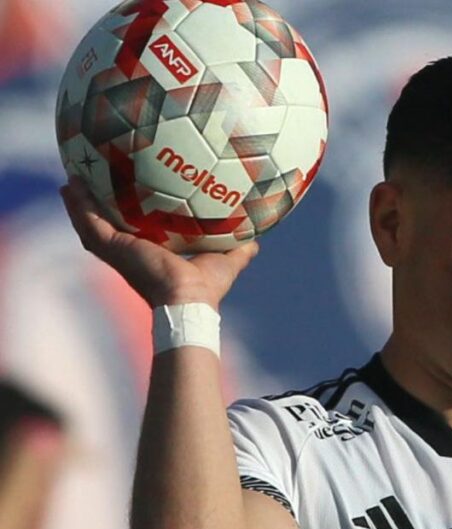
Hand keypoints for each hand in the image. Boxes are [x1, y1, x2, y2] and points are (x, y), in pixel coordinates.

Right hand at [60, 176, 258, 308]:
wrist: (189, 301)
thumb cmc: (207, 288)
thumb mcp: (226, 259)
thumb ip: (239, 247)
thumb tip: (256, 238)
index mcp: (152, 255)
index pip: (135, 232)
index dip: (128, 215)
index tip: (124, 196)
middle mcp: (131, 253)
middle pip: (107, 226)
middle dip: (96, 206)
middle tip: (87, 182)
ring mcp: (118, 252)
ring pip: (90, 223)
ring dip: (79, 203)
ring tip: (71, 179)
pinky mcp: (112, 249)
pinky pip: (88, 224)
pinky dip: (78, 207)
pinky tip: (70, 187)